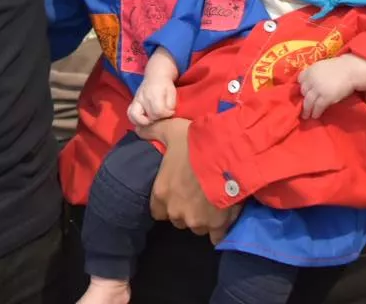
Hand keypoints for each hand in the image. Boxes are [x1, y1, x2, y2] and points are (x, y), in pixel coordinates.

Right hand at [127, 74, 176, 127]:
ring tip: (150, 122)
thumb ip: (171, 105)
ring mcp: (136, 100)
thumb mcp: (172, 93)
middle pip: (149, 116)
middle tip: (163, 116)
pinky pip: (130, 114)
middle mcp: (143, 97)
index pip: (158, 111)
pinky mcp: (133, 102)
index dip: (166, 115)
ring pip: (134, 116)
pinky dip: (135, 120)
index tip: (171, 112)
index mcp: (154, 94)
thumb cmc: (165, 85)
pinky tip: (143, 121)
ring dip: (143, 122)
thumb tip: (168, 114)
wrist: (155, 75)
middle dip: (158, 119)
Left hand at [138, 118, 239, 243]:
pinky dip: (219, 229)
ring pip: (196, 227)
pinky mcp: (217, 226)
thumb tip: (138, 128)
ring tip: (214, 203)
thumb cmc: (196, 142)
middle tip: (198, 195)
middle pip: (177, 219)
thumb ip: (153, 130)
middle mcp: (176, 211)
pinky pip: (216, 237)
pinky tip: (225, 217)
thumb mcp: (171, 130)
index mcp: (161, 193)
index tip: (177, 194)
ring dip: (203, 219)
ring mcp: (196, 220)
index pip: (157, 210)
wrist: (227, 154)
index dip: (167, 203)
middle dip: (186, 210)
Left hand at [298, 58, 359, 119]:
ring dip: (307, 110)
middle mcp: (312, 79)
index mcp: (311, 70)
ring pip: (308, 102)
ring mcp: (318, 89)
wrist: (351, 70)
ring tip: (306, 116)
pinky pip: (318, 107)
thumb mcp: (322, 66)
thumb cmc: (339, 68)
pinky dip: (315, 112)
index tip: (304, 92)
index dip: (302, 86)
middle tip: (305, 105)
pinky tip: (315, 116)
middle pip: (303, 91)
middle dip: (304, 99)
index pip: (300, 79)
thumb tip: (310, 84)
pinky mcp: (326, 97)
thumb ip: (315, 74)